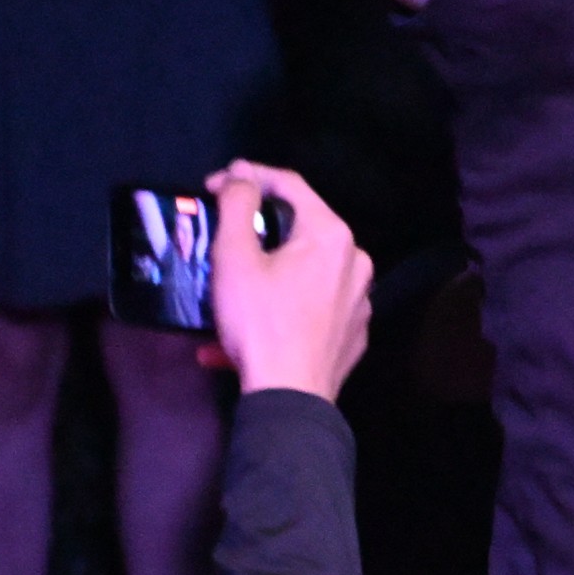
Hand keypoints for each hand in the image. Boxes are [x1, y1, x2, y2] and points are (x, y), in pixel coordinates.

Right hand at [202, 162, 372, 400]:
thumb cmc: (260, 321)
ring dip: (264, 275)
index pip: (290, 185)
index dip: (247, 176)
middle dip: (257, 229)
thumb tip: (240, 177)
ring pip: (303, 272)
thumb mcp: (235, 257)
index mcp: (332, 235)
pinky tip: (244, 330)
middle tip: (222, 233)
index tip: (214, 183)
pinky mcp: (352, 334)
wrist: (290, 398)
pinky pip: (310, 307)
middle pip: (300, 229)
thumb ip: (236, 205)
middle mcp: (356, 263)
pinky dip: (279, 309)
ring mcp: (359, 301)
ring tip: (227, 287)